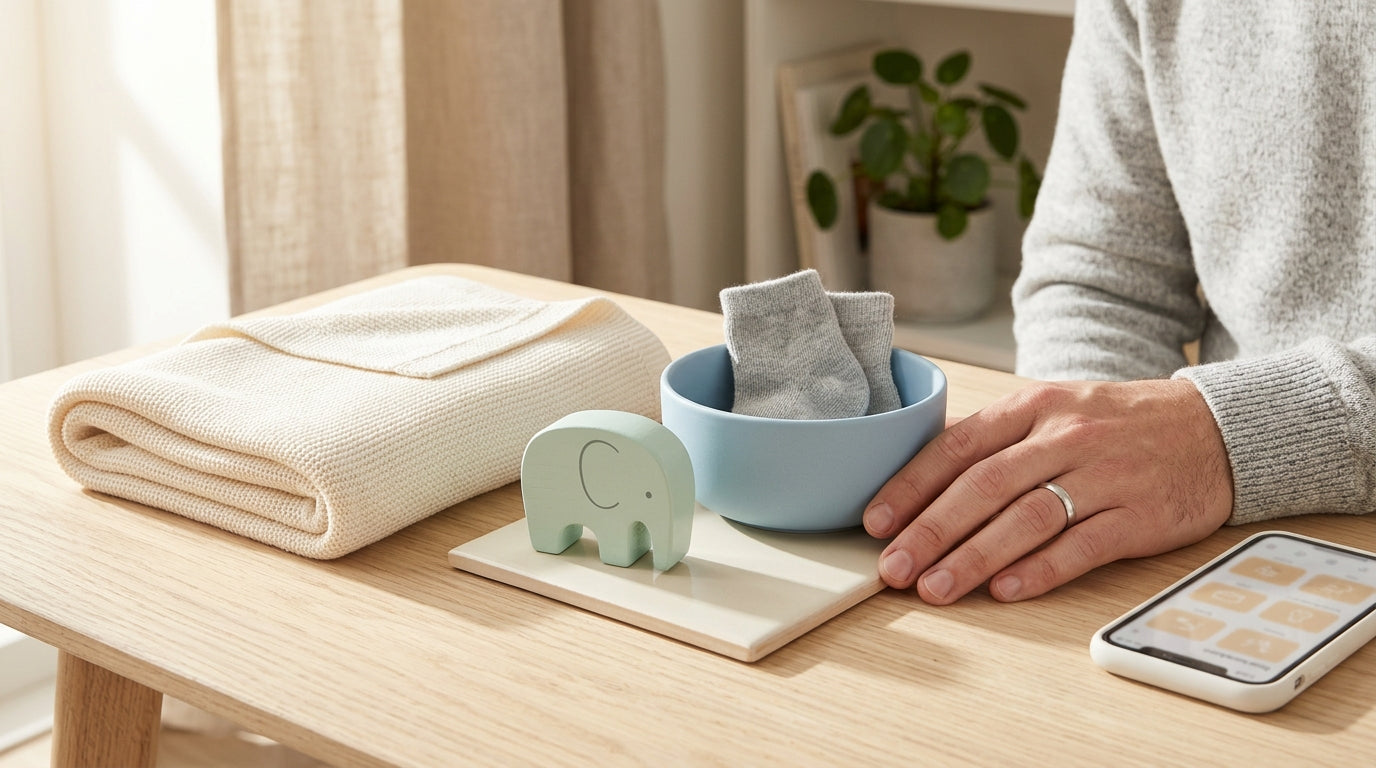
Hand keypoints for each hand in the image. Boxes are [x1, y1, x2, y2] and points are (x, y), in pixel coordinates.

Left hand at [863, 379, 1233, 603]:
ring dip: (974, 558)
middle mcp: (1065, 437)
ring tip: (935, 588)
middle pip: (983, 486)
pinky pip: (1083, 546)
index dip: (911, 486)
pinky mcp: (1140, 516)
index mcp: (1034, 406)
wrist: (1215, 429)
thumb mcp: (1055, 409)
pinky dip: (1042, 570)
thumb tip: (921, 480)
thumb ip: (995, 440)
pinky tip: (1007, 590)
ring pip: (1026, 518)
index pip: (958, 446)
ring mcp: (1104, 476)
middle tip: (893, 568)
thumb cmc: (1118, 425)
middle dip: (930, 531)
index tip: (875, 522)